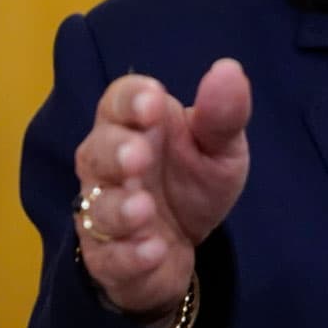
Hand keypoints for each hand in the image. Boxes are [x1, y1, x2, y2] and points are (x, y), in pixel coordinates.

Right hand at [73, 59, 251, 325]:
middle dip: (116, 152)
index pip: (118, 101)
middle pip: (98, 151)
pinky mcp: (107, 257)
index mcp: (131, 124)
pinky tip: (154, 249)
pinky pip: (110, 257)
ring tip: (144, 208)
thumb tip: (229, 69)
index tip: (154, 101)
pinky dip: (131, 255)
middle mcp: (106, 164)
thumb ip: (223, 114)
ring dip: (119, 209)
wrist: (185, 244)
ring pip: (98, 207)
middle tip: (139, 155)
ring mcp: (102, 212)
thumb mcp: (219, 148)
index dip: (132, 100)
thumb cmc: (192, 179)